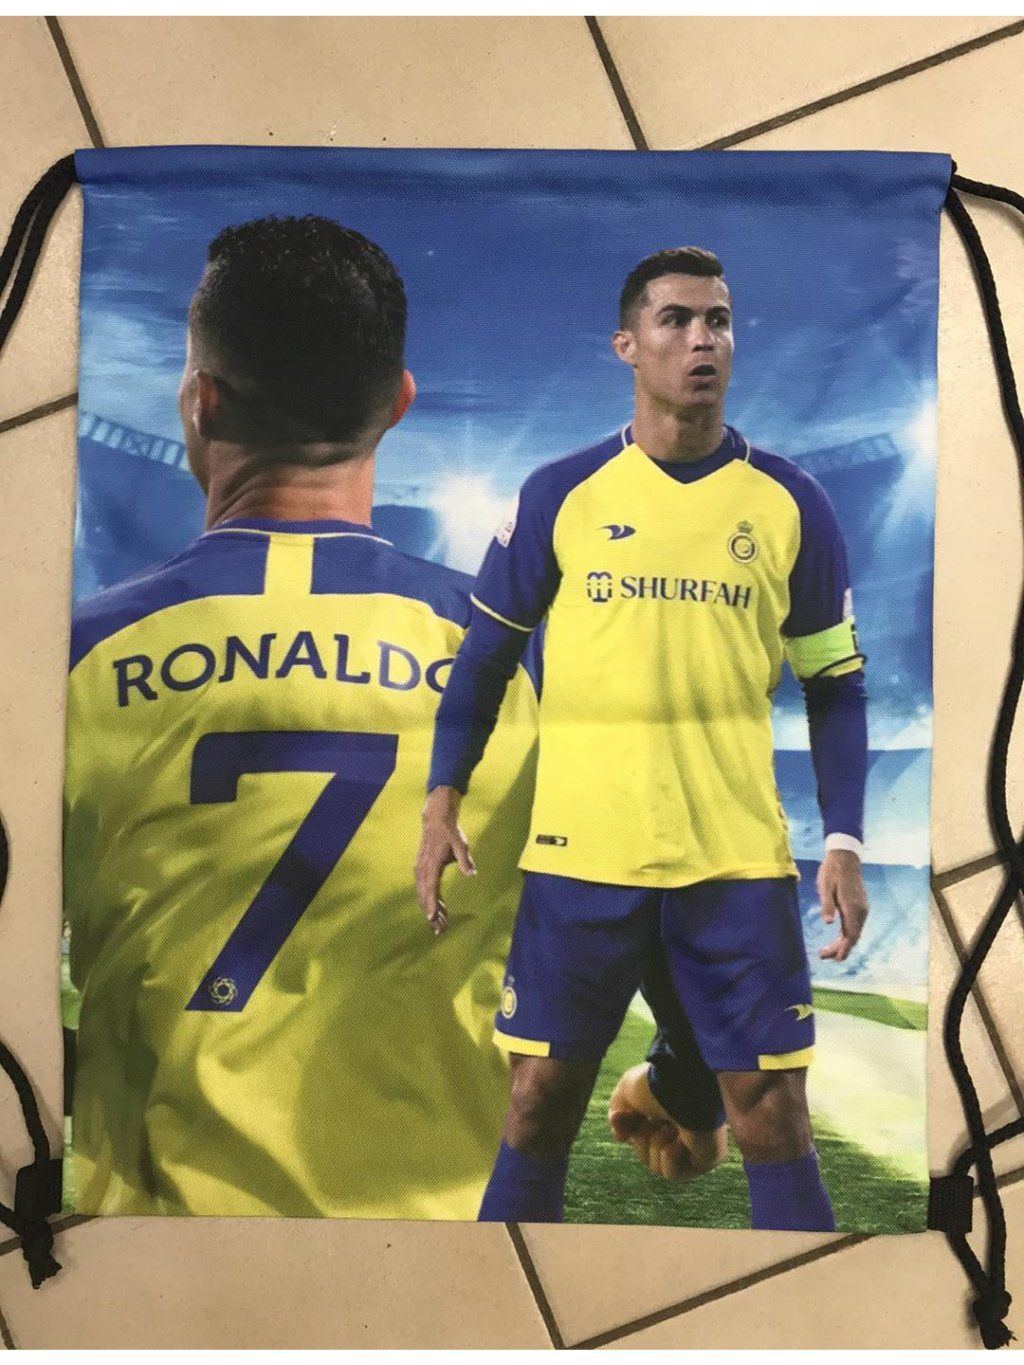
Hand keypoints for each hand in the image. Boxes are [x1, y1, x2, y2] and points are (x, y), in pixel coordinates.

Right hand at [415, 786, 475, 935]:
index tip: (432, 919)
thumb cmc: (450, 832)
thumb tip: (472, 874)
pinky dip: (430, 900)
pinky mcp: (421, 868)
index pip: (431, 888)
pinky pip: (424, 888)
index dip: (431, 905)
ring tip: (440, 924)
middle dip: (431, 914)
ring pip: (423, 894)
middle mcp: (422, 868)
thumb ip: (465, 859)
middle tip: (439, 930)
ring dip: (430, 909)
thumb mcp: (461, 844)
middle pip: (425, 896)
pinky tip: (439, 909)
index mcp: (432, 864)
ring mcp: (420, 868)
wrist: (436, 819)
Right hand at [608, 1064, 726, 1180]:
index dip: (626, 1126)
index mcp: (664, 1108)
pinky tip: (679, 1142)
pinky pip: (672, 1173)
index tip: (619, 1117)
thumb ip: (618, 1111)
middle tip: (650, 1121)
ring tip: (670, 1128)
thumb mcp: (626, 1091)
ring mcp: (692, 1144)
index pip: (637, 1131)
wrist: (683, 1088)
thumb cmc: (656, 1085)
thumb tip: (620, 1138)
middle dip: (641, 1137)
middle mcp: (679, 1126)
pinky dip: (670, 1159)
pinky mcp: (704, 1159)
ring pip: (656, 1164)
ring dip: (656, 1145)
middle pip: (644, 1151)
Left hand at [816, 848, 868, 961]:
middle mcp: (861, 911)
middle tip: (822, 955)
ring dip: (842, 943)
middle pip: (853, 937)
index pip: (851, 935)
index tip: (835, 959)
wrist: (845, 856)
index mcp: (852, 908)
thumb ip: (827, 905)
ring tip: (826, 950)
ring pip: (854, 932)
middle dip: (840, 949)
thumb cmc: (832, 870)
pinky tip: (837, 937)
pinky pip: (854, 925)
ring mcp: (862, 908)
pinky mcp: (860, 905)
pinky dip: (846, 934)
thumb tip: (827, 923)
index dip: (843, 949)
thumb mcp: (825, 886)